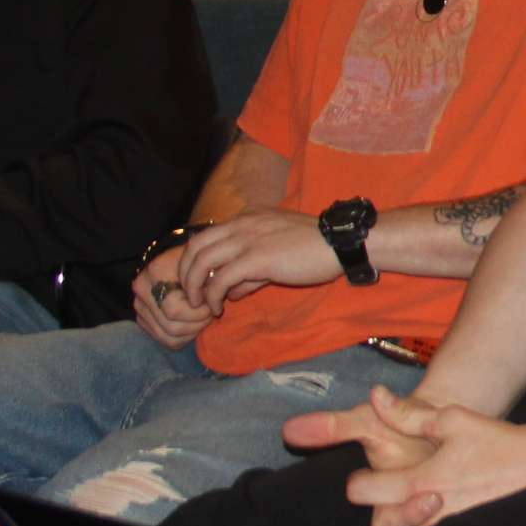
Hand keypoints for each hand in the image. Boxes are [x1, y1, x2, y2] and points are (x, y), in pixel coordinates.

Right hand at [132, 241, 215, 345]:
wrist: (180, 260)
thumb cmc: (198, 262)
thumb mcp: (206, 265)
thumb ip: (209, 283)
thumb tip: (211, 305)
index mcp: (155, 272)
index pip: (173, 309)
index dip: (198, 313)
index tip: (212, 305)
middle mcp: (141, 289)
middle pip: (171, 326)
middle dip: (197, 324)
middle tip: (210, 314)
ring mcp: (139, 305)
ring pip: (168, 336)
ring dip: (192, 332)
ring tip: (203, 318)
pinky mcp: (142, 318)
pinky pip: (164, 339)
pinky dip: (183, 338)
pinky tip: (193, 325)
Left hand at [170, 208, 342, 314]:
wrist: (339, 243)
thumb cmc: (314, 247)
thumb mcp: (278, 252)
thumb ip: (253, 269)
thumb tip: (233, 290)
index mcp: (246, 218)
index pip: (206, 235)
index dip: (194, 259)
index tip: (197, 279)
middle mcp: (241, 224)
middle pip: (195, 246)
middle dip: (186, 272)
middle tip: (190, 293)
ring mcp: (247, 240)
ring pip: (202, 261)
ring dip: (194, 285)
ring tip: (199, 304)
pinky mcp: (256, 258)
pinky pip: (222, 279)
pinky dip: (213, 295)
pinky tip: (218, 307)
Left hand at [281, 387, 525, 525]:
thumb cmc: (494, 440)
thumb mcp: (450, 418)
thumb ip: (407, 414)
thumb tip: (375, 396)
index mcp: (420, 481)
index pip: (364, 491)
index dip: (357, 482)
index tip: (365, 475)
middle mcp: (429, 513)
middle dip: (374, 518)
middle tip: (385, 500)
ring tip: (404, 513)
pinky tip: (429, 521)